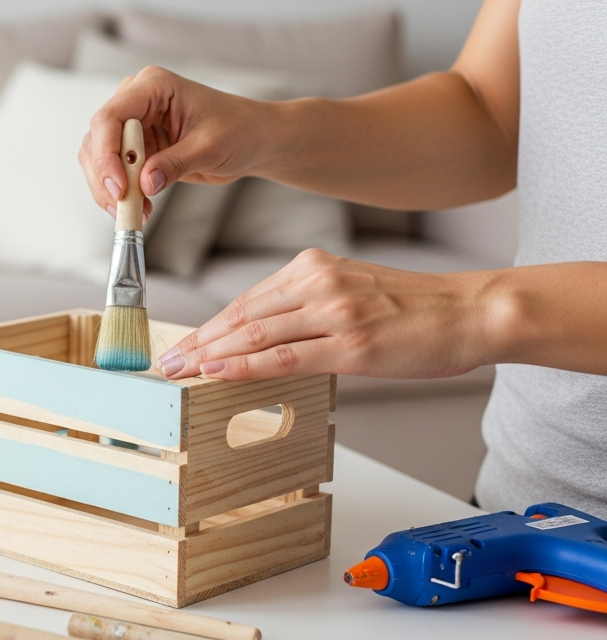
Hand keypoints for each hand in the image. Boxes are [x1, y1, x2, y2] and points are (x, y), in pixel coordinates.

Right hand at [78, 66, 271, 214]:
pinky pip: (113, 172)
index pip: (110, 117)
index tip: (119, 187)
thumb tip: (145, 184)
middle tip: (123, 207)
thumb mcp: (210, 147)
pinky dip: (119, 193)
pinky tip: (139, 208)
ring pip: (98, 159)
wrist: (253, 140)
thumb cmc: (239, 130)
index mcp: (152, 87)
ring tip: (136, 212)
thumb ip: (176, 164)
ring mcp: (133, 125)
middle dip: (105, 177)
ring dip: (109, 189)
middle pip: (97, 140)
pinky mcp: (136, 148)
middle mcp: (135, 101)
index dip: (106, 154)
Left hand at [158, 249, 496, 380]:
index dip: (208, 326)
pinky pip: (284, 355)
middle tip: (165, 362)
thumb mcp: (352, 293)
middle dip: (198, 341)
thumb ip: (307, 307)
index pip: (246, 301)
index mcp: (313, 267)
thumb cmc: (417, 310)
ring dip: (209, 354)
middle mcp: (317, 282)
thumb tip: (263, 338)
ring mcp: (333, 311)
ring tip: (178, 371)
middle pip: (241, 316)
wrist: (473, 311)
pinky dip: (244, 365)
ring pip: (254, 334)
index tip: (182, 345)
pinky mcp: (351, 342)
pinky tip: (216, 372)